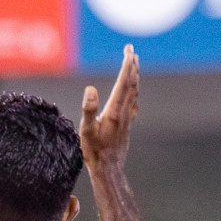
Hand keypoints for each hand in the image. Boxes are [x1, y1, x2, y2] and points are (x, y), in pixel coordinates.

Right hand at [80, 44, 138, 174]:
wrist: (109, 169)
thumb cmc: (95, 151)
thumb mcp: (86, 130)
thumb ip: (89, 109)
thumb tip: (91, 89)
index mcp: (114, 110)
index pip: (124, 82)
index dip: (127, 65)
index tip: (129, 50)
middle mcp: (124, 112)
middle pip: (132, 84)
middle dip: (132, 66)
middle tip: (132, 50)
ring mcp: (127, 119)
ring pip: (134, 92)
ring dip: (135, 76)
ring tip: (134, 64)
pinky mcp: (127, 125)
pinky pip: (134, 102)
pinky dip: (134, 90)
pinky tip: (134, 91)